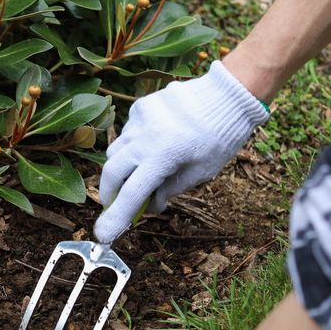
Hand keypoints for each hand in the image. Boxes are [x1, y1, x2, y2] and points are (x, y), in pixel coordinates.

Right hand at [94, 61, 268, 244]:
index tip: (103, 234)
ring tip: (139, 173)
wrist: (227, 95)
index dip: (116, 217)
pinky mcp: (139, 107)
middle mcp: (145, 136)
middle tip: (115, 205)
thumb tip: (149, 206)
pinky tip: (152, 144)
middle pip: (111, 172)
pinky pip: (126, 133)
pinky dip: (132, 146)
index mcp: (164, 155)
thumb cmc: (220, 137)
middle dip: (109, 193)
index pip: (132, 193)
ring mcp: (139, 119)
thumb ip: (170, 190)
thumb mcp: (201, 172)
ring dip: (120, 168)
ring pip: (115, 151)